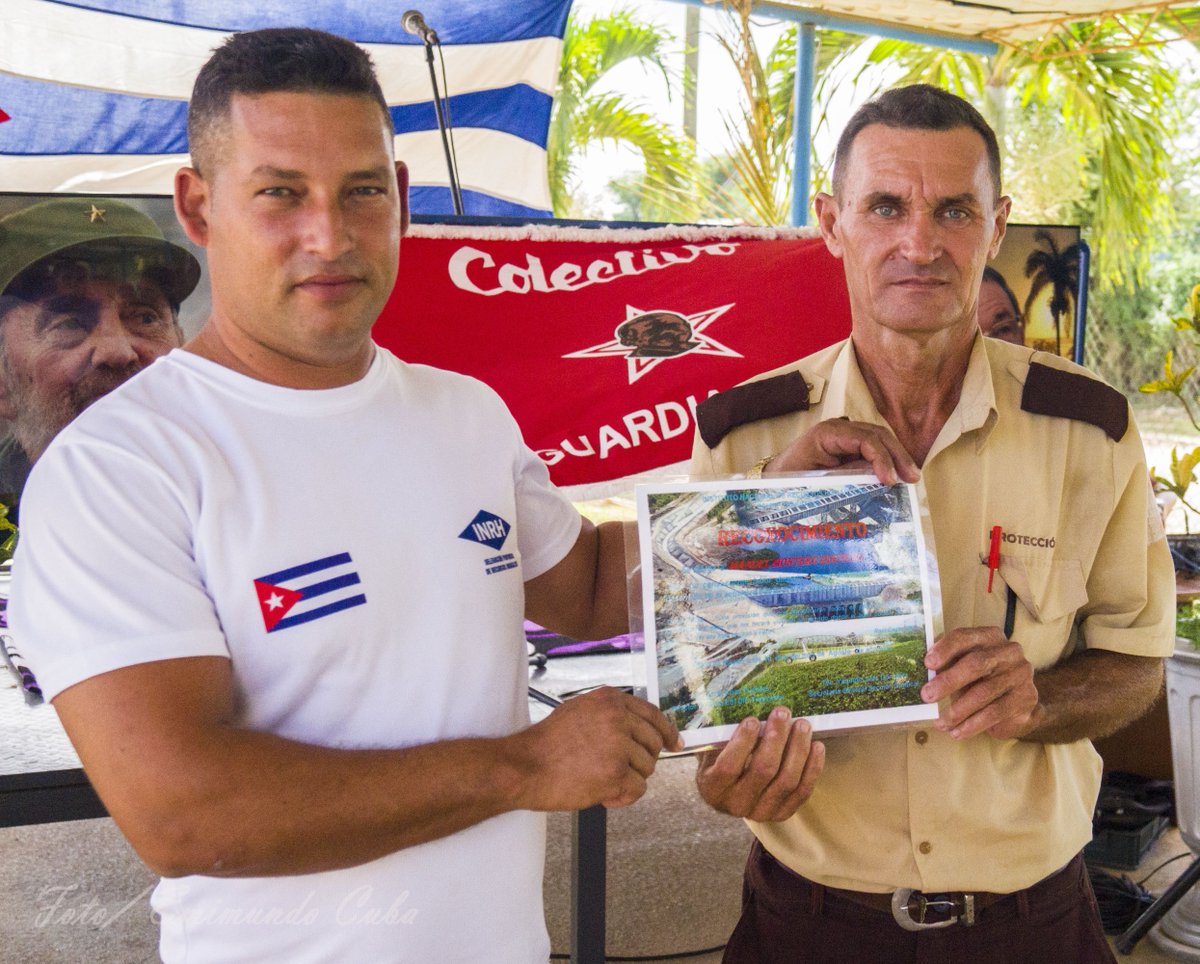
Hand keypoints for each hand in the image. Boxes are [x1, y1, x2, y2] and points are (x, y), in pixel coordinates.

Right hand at [514, 687, 681, 810]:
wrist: (524, 766)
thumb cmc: (547, 744)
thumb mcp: (580, 711)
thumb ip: (610, 714)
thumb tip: (641, 728)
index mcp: (610, 700)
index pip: (653, 714)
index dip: (667, 731)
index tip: (675, 743)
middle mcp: (617, 718)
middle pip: (653, 744)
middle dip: (640, 761)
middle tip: (618, 770)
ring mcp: (618, 746)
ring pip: (647, 769)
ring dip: (627, 780)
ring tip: (599, 779)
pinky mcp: (616, 773)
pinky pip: (637, 790)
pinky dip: (622, 797)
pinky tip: (602, 794)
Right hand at [695, 707, 824, 821]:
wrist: (732, 791)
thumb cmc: (721, 760)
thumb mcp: (713, 748)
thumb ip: (723, 734)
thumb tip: (744, 704)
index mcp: (712, 788)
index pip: (728, 767)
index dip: (742, 743)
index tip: (752, 720)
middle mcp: (736, 804)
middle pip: (763, 771)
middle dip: (776, 738)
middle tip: (783, 713)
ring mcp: (761, 812)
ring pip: (786, 781)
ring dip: (797, 750)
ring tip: (802, 725)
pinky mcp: (782, 814)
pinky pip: (802, 791)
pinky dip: (812, 768)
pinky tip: (817, 746)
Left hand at [767, 420, 919, 484]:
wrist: (775, 476)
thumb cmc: (790, 478)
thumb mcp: (817, 480)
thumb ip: (847, 476)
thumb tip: (878, 478)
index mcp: (827, 433)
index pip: (864, 439)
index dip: (881, 458)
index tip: (890, 480)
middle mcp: (840, 428)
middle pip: (878, 434)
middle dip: (897, 455)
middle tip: (912, 477)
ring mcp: (846, 434)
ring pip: (880, 439)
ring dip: (897, 457)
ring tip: (911, 477)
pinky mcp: (850, 445)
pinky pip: (874, 448)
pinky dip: (888, 460)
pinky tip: (899, 474)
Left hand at [922, 627, 1038, 739]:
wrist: (1018, 698)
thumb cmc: (981, 677)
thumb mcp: (963, 665)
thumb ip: (946, 662)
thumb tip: (922, 671)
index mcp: (989, 636)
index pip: (965, 637)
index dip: (945, 649)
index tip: (927, 663)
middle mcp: (1009, 651)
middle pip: (976, 664)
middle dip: (948, 681)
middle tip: (927, 696)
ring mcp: (1021, 674)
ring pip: (984, 692)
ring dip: (957, 710)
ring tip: (940, 723)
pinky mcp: (1026, 698)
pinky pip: (995, 713)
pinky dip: (972, 724)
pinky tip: (957, 732)